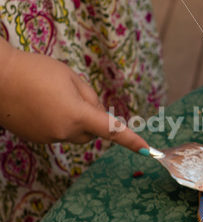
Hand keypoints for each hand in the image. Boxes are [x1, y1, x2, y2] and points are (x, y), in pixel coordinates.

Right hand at [0, 45, 147, 151]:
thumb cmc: (34, 70)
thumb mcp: (70, 76)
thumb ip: (89, 97)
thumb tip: (96, 114)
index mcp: (77, 115)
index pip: (112, 130)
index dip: (132, 141)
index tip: (149, 151)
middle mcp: (64, 132)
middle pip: (91, 131)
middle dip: (90, 117)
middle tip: (72, 93)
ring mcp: (48, 138)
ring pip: (74, 132)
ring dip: (72, 118)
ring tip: (50, 95)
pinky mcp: (35, 139)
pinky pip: (56, 132)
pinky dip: (56, 120)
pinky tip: (39, 103)